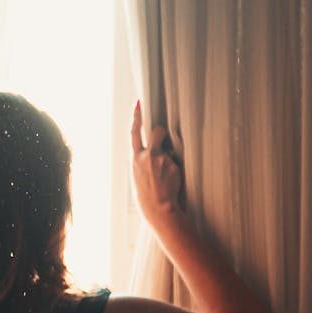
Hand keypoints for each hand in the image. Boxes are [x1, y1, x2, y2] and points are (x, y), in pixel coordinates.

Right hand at [130, 99, 183, 228]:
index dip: (136, 117)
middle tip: (164, 134)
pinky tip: (172, 182)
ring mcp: (160, 159)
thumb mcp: (138, 174)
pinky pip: (177, 162)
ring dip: (169, 160)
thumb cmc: (148, 194)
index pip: (134, 132)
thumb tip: (155, 148)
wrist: (158, 208)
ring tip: (166, 178)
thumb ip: (143, 159)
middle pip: (156, 132)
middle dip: (161, 131)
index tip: (138, 104)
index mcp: (135, 158)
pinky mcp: (172, 164)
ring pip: (169, 151)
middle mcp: (146, 155)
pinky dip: (176, 170)